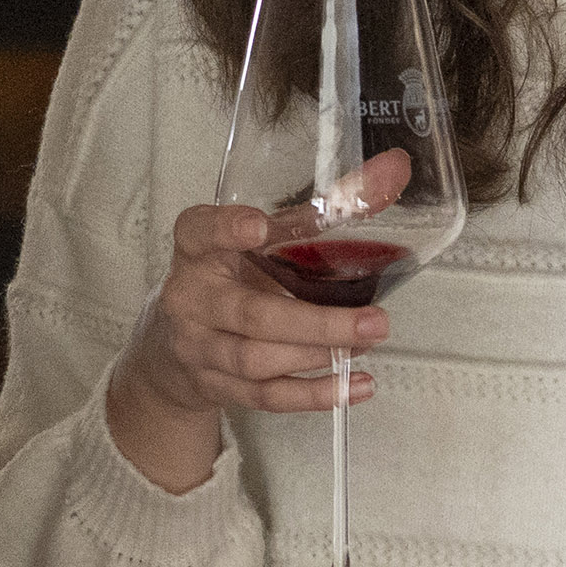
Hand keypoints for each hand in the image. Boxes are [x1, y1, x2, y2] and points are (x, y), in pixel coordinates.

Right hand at [101, 156, 413, 496]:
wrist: (171, 348)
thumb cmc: (229, 278)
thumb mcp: (260, 239)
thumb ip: (324, 208)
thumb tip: (395, 170)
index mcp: (198, 249)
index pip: (198, 232)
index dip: (225, 229)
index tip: (258, 227)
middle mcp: (191, 298)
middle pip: (251, 315)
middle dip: (316, 323)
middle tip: (374, 320)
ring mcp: (200, 347)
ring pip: (258, 359)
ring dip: (319, 354)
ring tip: (366, 341)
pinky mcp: (216, 385)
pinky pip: (266, 396)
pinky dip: (315, 395)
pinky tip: (356, 384)